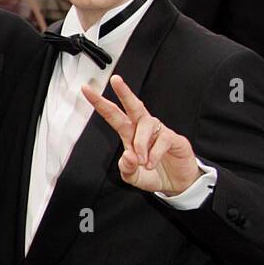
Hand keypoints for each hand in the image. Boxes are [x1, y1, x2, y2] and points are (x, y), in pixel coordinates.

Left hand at [83, 74, 201, 194]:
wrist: (176, 184)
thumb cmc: (153, 175)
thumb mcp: (133, 177)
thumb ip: (126, 168)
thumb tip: (128, 155)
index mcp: (129, 134)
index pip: (113, 115)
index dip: (100, 103)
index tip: (86, 89)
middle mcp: (143, 129)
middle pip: (133, 106)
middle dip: (124, 92)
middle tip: (115, 80)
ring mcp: (159, 132)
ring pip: (146, 123)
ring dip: (140, 142)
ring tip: (141, 160)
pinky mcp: (174, 139)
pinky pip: (163, 139)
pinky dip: (155, 153)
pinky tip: (152, 162)